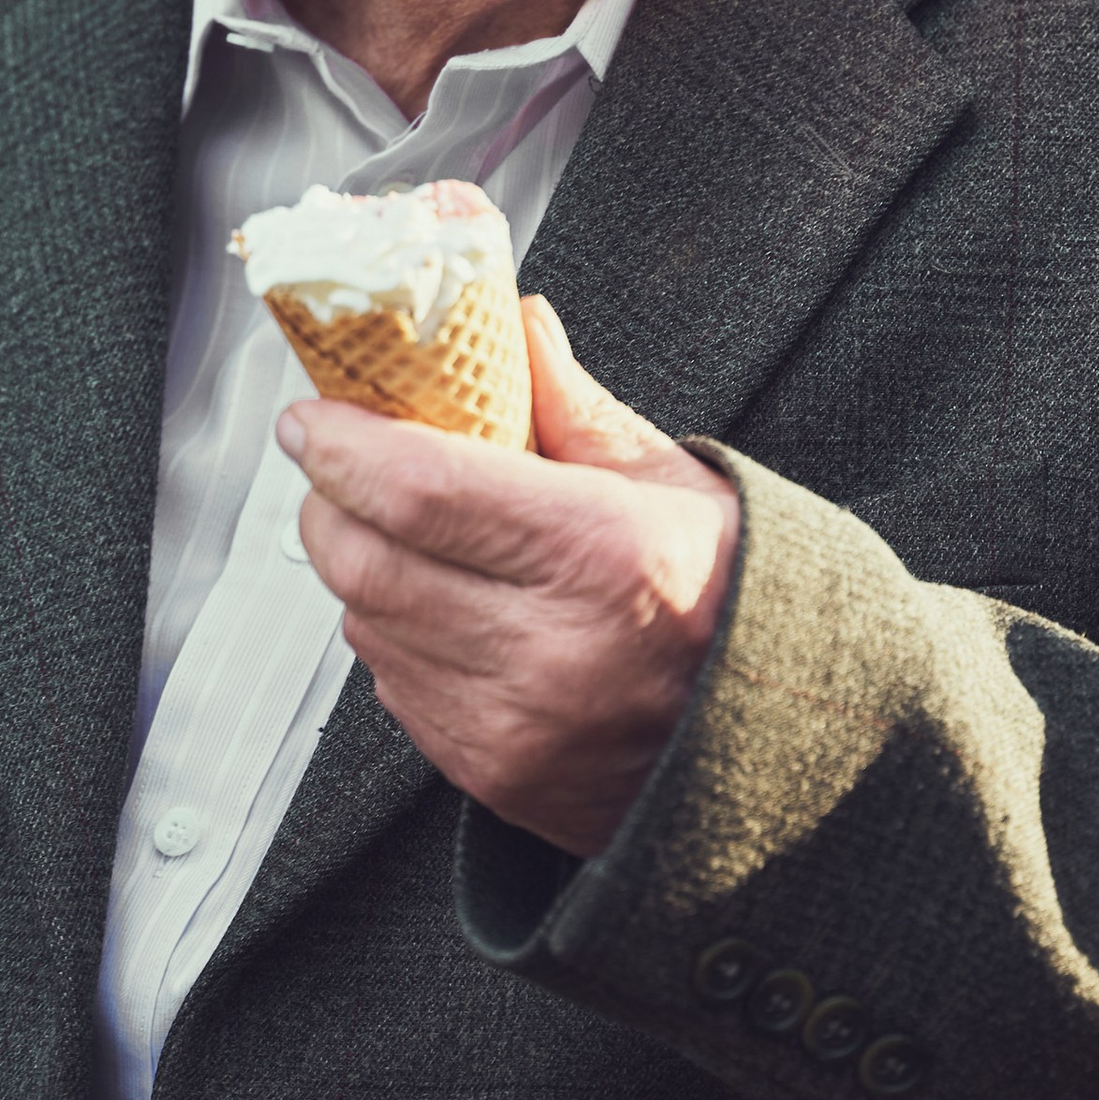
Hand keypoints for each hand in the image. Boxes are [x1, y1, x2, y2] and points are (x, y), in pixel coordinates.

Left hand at [280, 296, 740, 855]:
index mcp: (603, 553)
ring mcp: (515, 725)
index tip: (312, 415)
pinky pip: (392, 690)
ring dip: (358, 568)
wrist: (786, 745)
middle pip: (367, 560)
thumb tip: (516, 323)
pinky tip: (438, 604)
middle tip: (338, 464)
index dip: (341, 444)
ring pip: (368, 626)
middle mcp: (551, 650)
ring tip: (400, 531)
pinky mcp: (492, 776)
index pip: (418, 487)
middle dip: (328, 501)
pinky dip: (393, 636)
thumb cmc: (738, 601)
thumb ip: (575, 406)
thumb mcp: (675, 483)